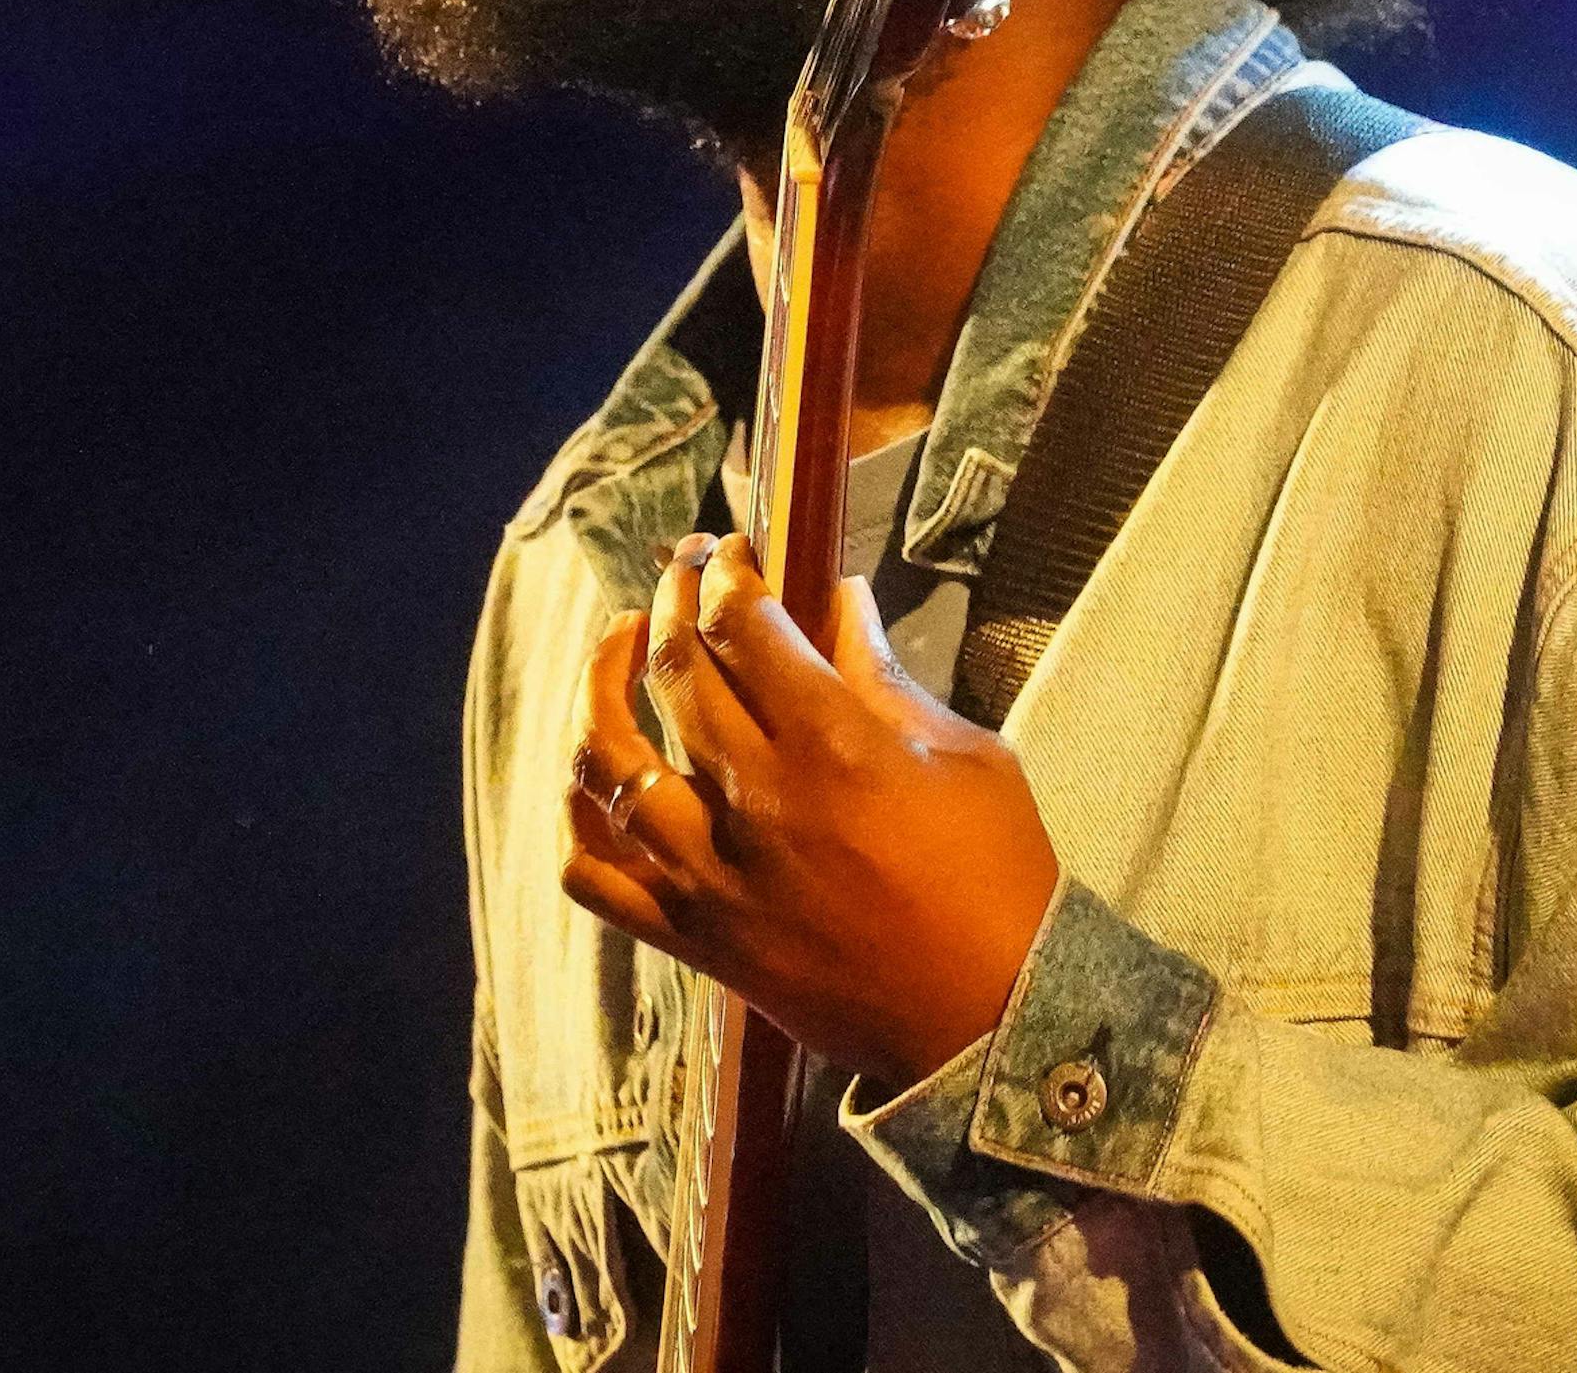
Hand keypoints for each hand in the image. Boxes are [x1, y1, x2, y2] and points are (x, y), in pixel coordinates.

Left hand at [561, 531, 1061, 1088]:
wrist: (989, 1021)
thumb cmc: (994, 878)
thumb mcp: (964, 754)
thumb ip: (886, 675)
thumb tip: (841, 602)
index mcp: (830, 745)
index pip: (742, 624)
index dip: (728, 573)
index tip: (732, 554)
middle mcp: (754, 801)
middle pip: (675, 670)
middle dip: (674, 600)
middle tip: (685, 574)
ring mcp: (711, 875)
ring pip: (609, 763)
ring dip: (602, 688)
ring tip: (623, 652)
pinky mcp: (695, 939)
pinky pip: (597, 878)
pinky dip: (582, 822)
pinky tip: (600, 779)